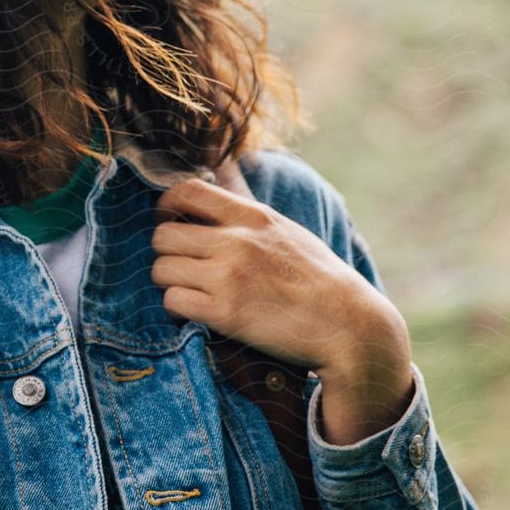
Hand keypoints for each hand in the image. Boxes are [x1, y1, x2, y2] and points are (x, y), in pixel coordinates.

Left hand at [150, 176, 408, 399]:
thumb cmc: (318, 279)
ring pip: (161, 270)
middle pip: (162, 235)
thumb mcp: (286, 230)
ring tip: (189, 291)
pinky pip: (173, 302)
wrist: (347, 324)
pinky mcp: (225, 313)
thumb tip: (219, 185)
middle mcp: (236, 241)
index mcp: (253, 216)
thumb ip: (248, 215)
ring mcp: (229, 277)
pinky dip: (177, 309)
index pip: (187, 191)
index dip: (167, 206)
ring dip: (169, 283)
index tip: (170, 221)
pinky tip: (195, 312)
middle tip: (180, 266)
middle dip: (165, 253)